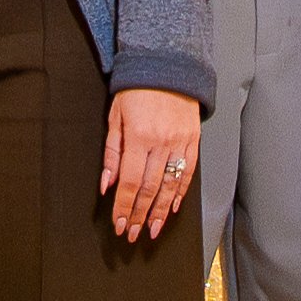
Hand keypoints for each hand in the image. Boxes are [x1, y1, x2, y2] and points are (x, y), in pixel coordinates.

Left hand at [103, 89, 202, 241]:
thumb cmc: (136, 90)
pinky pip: (187, 173)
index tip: (119, 224)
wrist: (167, 67)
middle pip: (149, 189)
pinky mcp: (193, 140)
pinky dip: (179, 193)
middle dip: (139, 215)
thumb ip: (111, 154)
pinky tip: (171, 208)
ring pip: (169, 186)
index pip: (129, 182)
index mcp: (138, 137)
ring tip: (152, 229)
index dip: (124, 207)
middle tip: (133, 233)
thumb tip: (107, 185)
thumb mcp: (115, 118)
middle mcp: (161, 142)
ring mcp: (180, 142)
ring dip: (159, 211)